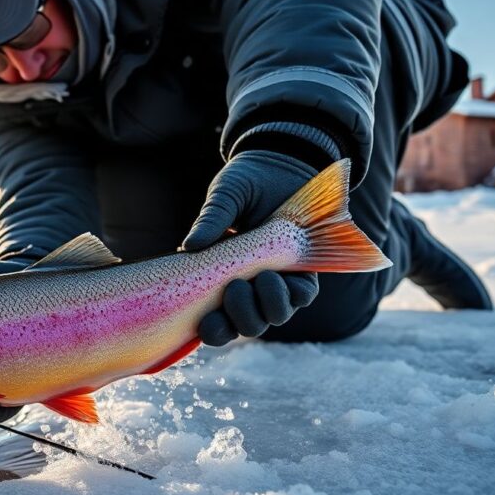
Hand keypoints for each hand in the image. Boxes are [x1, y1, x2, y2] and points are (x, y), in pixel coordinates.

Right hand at [181, 151, 321, 344]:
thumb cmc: (245, 182)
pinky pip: (302, 295)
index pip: (216, 323)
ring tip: (263, 276)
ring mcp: (279, 281)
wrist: (281, 164)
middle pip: (247, 326)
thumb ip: (210, 221)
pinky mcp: (305, 270)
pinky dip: (292, 290)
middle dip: (241, 317)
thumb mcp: (224, 198)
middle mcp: (250, 288)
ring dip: (268, 305)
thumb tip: (189, 247)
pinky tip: (278, 271)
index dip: (212, 330)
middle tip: (235, 287)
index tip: (206, 321)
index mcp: (221, 280)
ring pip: (276, 316)